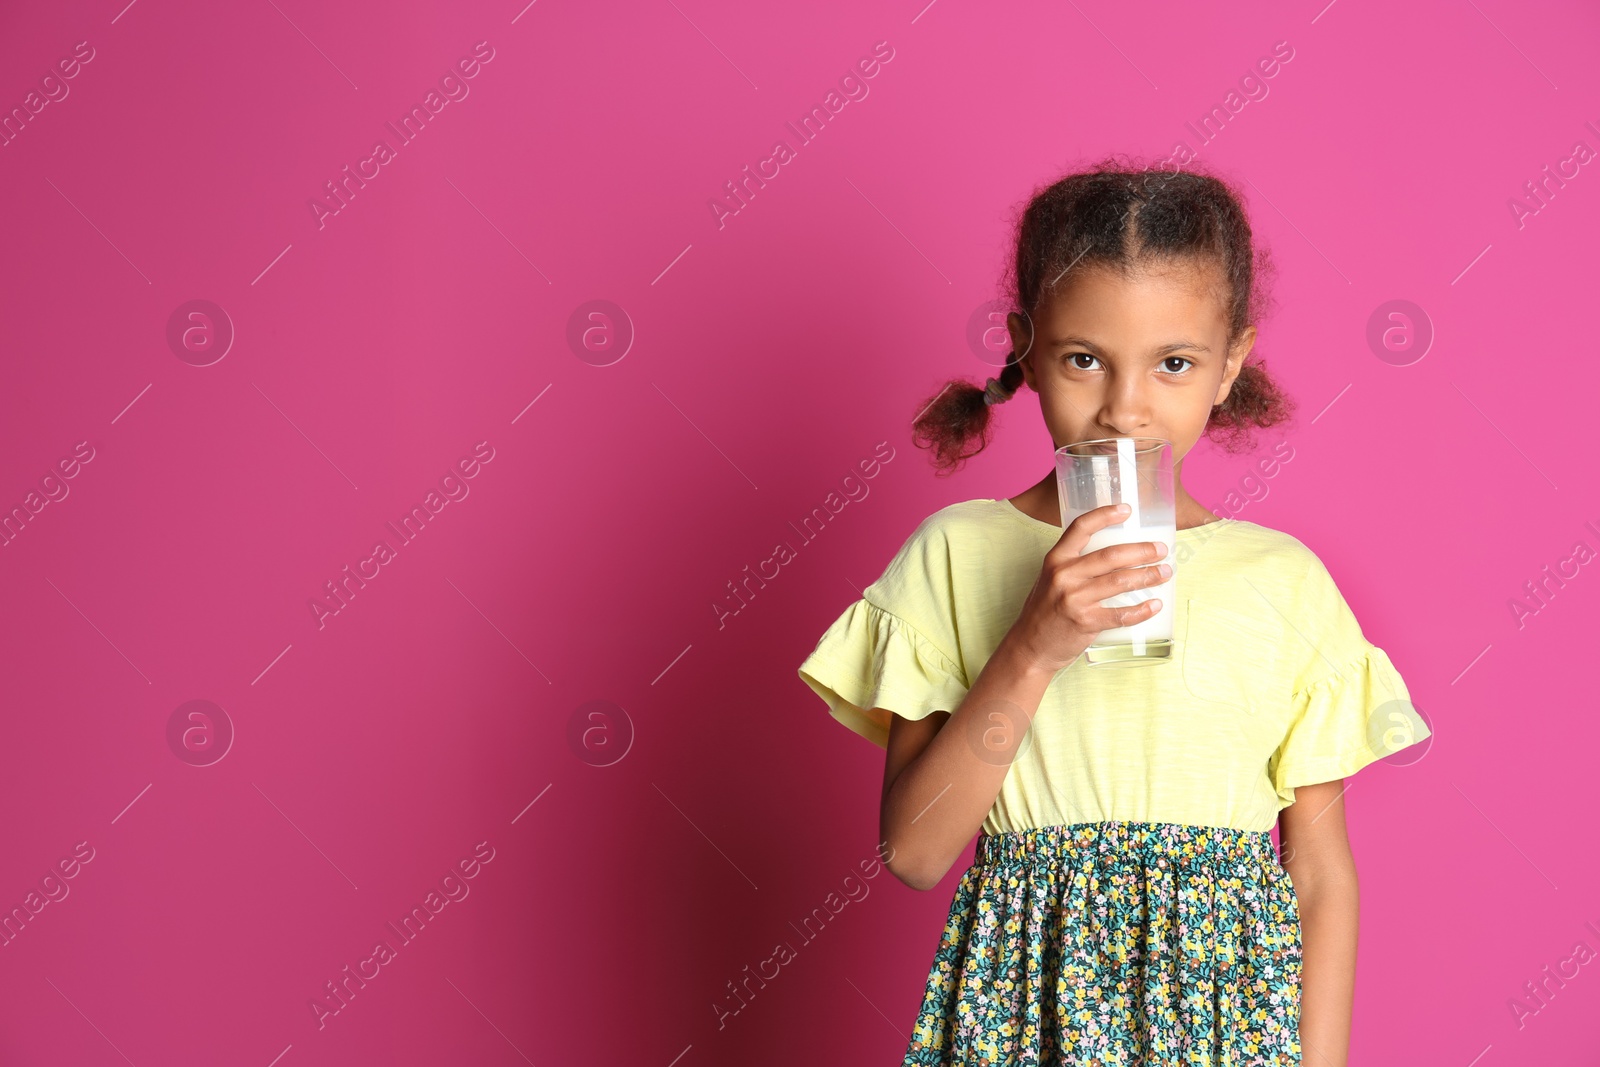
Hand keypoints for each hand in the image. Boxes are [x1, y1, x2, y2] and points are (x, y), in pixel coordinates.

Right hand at [1002, 502, 1170, 674]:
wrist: (1030, 647)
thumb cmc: (1044, 611)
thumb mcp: (1050, 579)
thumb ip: (1074, 565)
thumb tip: (1115, 556)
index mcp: (1055, 560)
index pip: (1081, 528)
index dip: (1105, 515)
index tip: (1126, 509)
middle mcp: (1064, 575)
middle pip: (1111, 555)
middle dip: (1142, 551)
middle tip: (1161, 550)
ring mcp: (1074, 599)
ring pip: (1120, 582)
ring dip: (1148, 576)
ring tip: (1165, 573)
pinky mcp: (1085, 622)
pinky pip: (1120, 614)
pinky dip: (1142, 610)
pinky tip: (1155, 605)